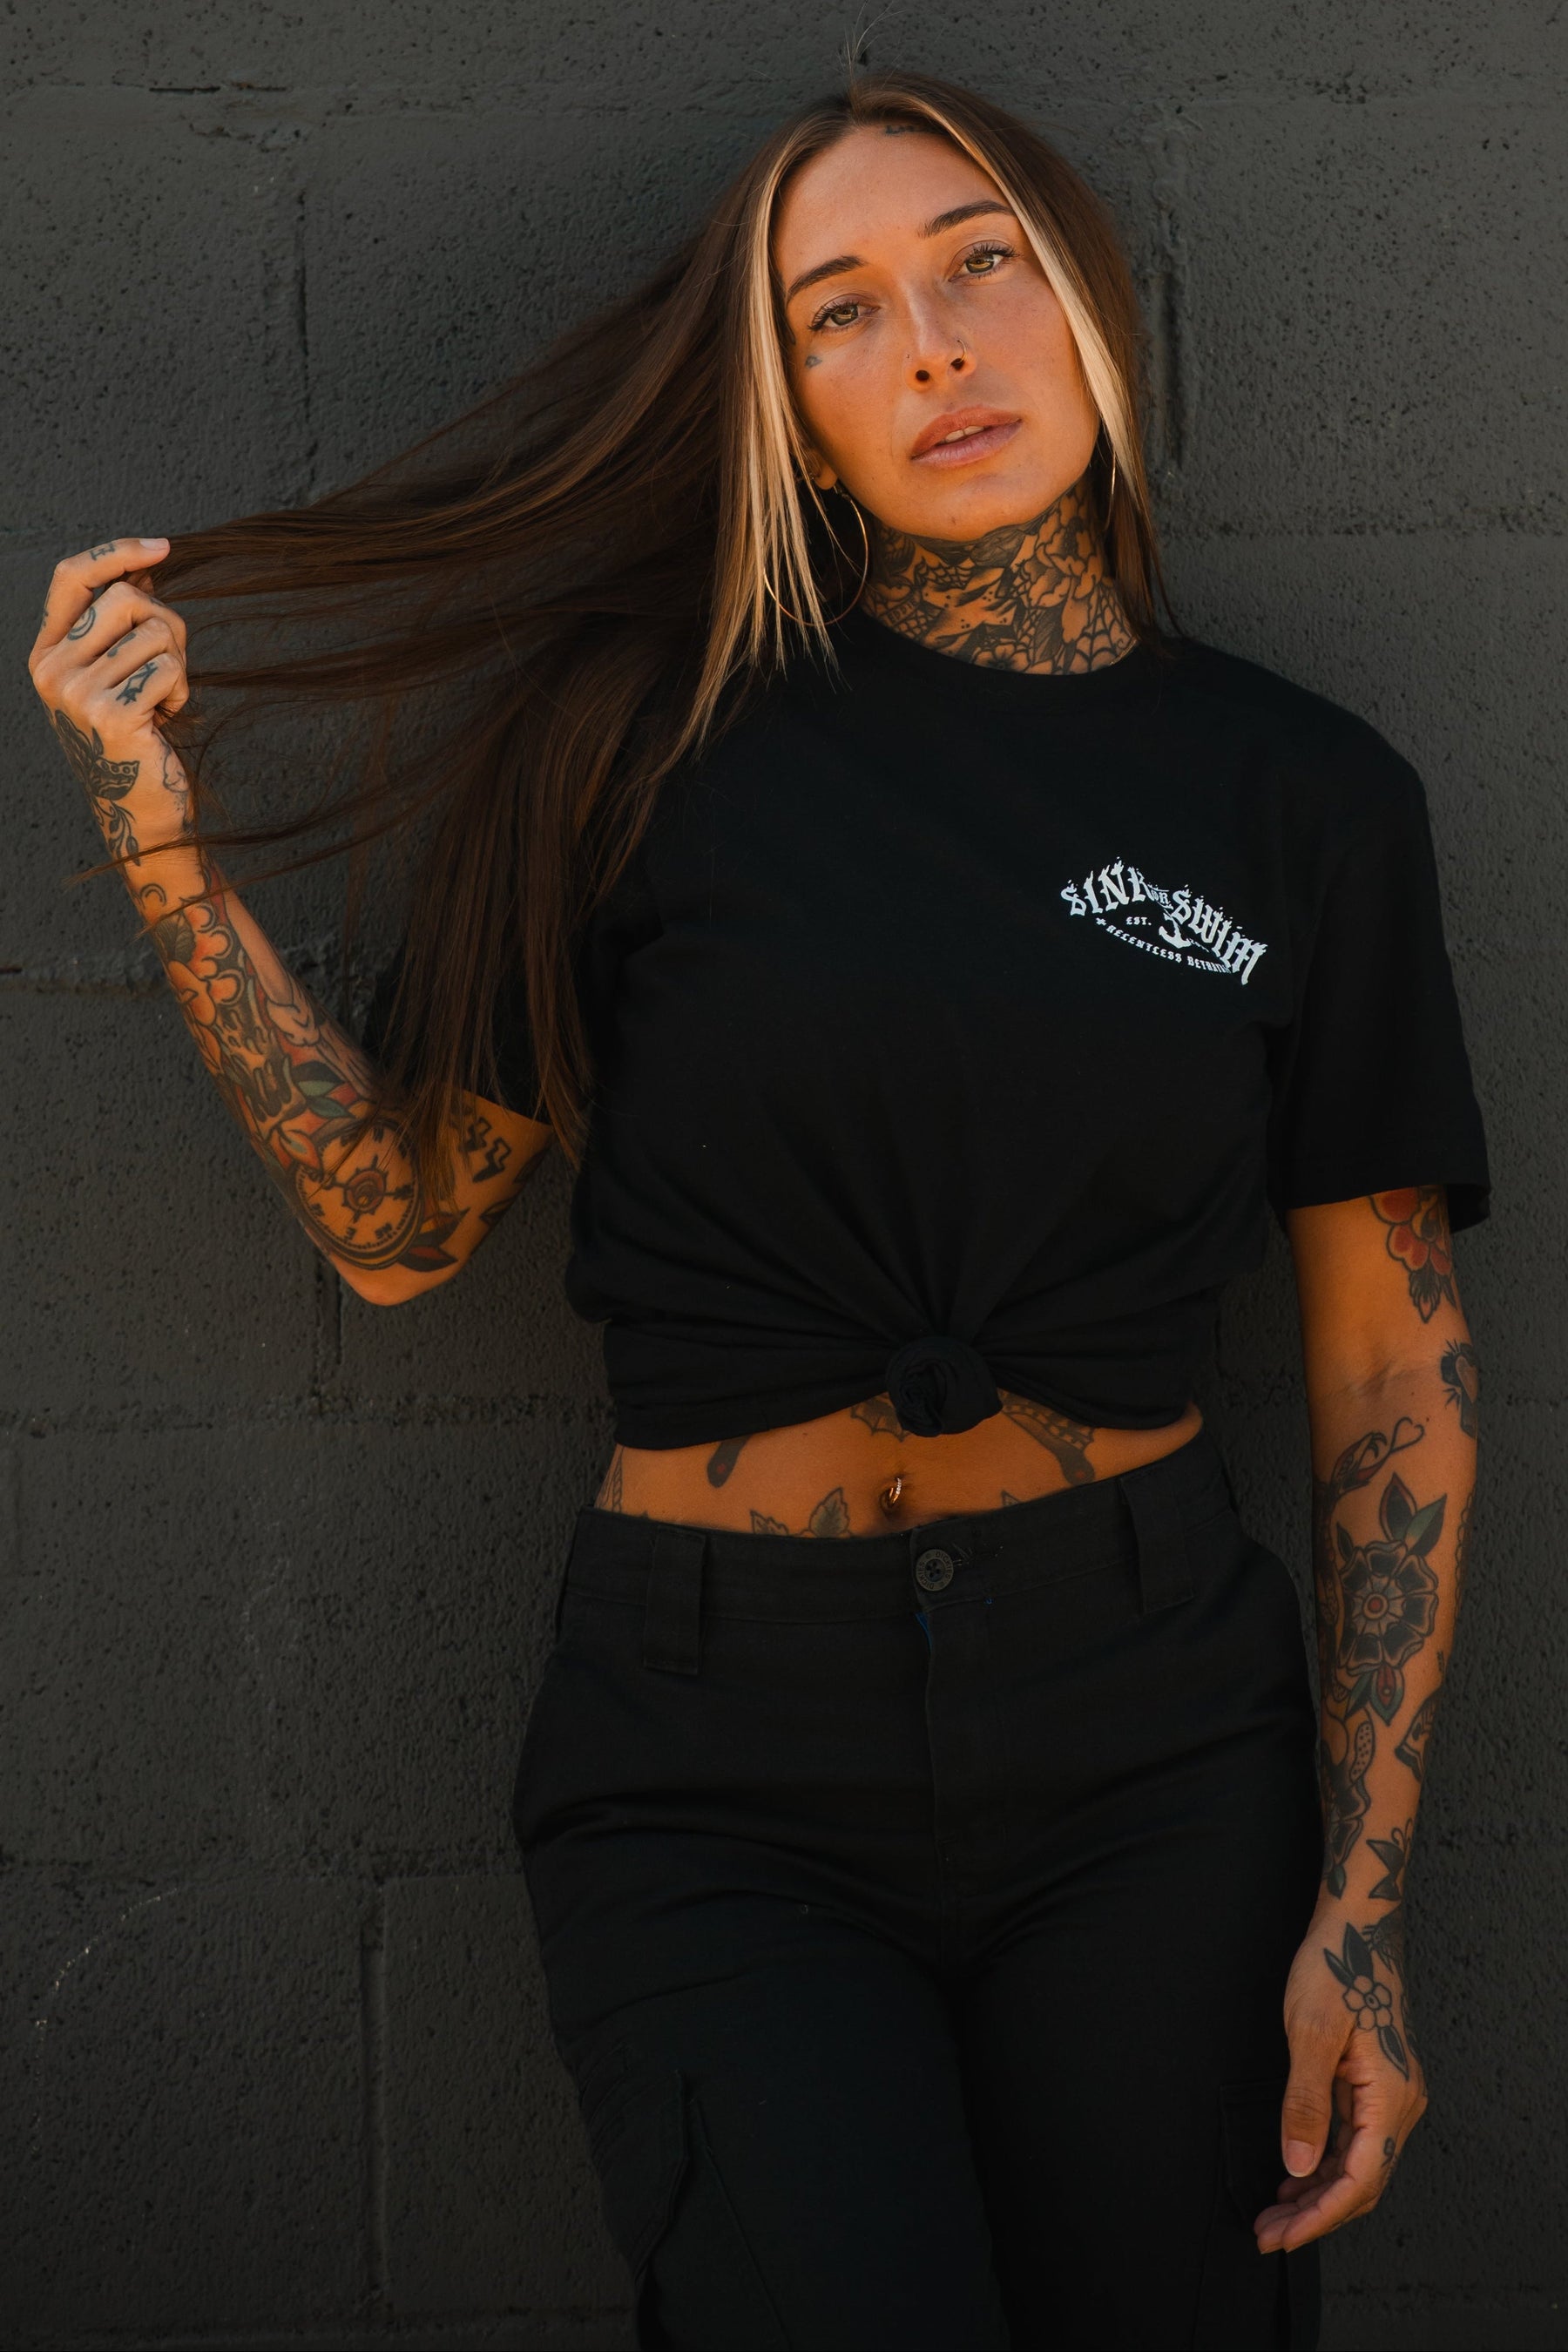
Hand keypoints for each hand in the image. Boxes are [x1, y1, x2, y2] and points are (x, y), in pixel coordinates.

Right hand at [28, 537, 192, 859]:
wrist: (140, 811)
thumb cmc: (136, 739)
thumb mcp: (116, 675)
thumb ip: (121, 624)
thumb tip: (146, 565)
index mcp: (45, 654)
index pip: (71, 576)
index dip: (116, 551)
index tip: (163, 547)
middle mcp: (51, 670)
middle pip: (126, 597)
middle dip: (167, 622)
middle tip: (171, 666)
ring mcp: (77, 692)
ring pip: (155, 632)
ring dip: (178, 664)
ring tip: (164, 701)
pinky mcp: (112, 713)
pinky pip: (168, 668)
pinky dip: (182, 690)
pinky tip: (168, 719)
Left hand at [1255, 1900, 1426, 2252]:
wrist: (1356, 1925)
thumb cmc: (1337, 1967)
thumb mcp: (1311, 2033)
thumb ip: (1305, 2102)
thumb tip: (1298, 2165)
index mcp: (1392, 2097)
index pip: (1360, 2180)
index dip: (1321, 2215)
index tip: (1283, 2237)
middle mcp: (1399, 2103)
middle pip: (1361, 2182)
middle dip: (1316, 2214)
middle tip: (1268, 2235)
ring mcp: (1388, 2094)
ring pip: (1356, 2164)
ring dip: (1317, 2193)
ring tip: (1274, 2213)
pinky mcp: (1372, 2083)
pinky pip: (1351, 2139)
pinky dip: (1323, 2162)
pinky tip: (1294, 2174)